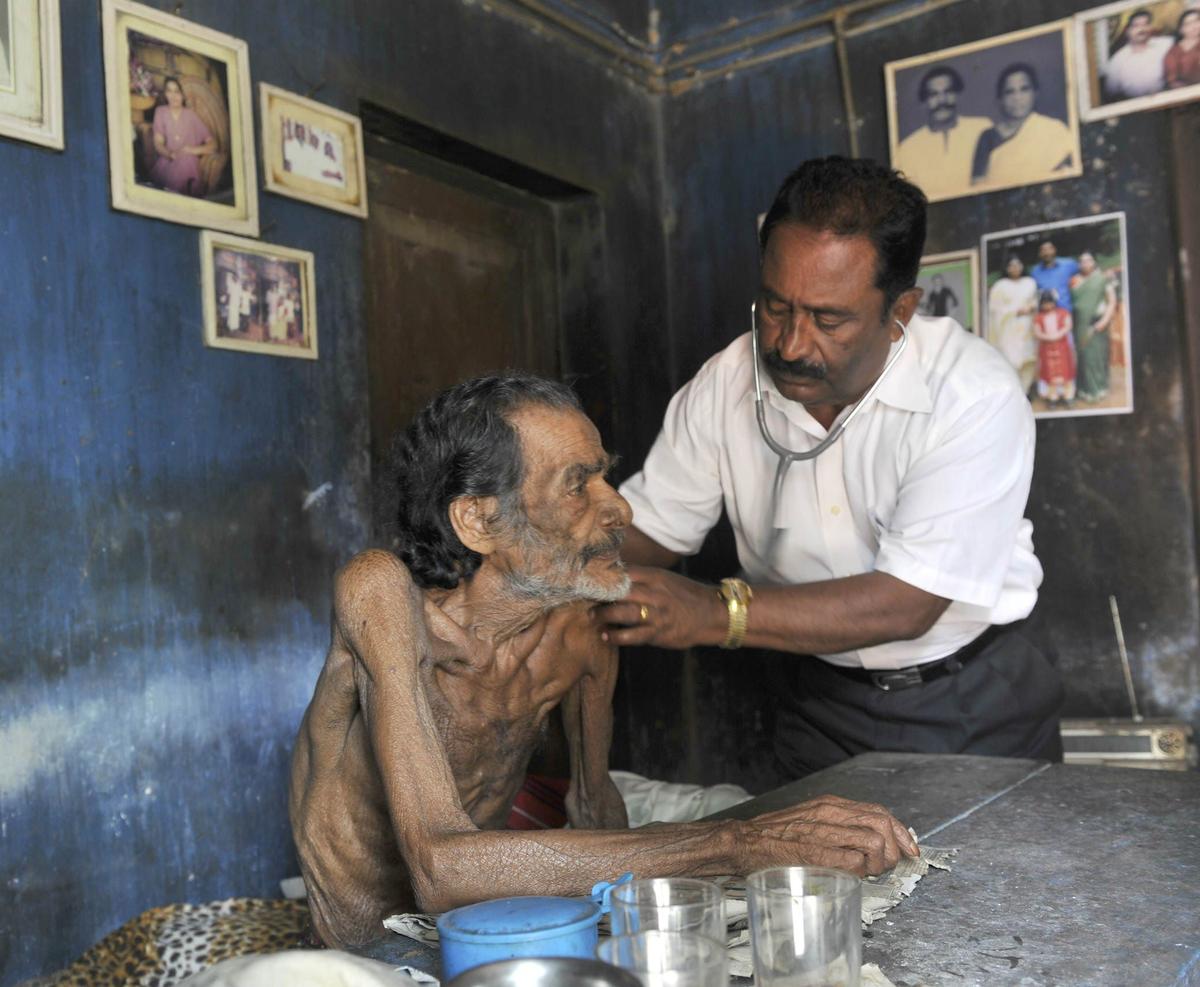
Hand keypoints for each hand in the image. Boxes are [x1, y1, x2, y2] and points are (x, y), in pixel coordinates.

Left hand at [598, 565, 724, 649]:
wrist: (712, 614)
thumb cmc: (685, 595)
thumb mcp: (665, 579)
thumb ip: (642, 577)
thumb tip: (613, 574)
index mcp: (655, 576)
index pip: (624, 572)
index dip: (604, 576)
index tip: (587, 579)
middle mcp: (654, 593)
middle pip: (620, 591)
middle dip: (599, 595)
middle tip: (583, 597)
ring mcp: (656, 614)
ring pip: (624, 613)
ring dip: (604, 615)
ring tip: (592, 616)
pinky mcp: (658, 633)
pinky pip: (633, 635)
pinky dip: (617, 636)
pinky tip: (606, 635)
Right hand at [743, 794, 918, 876]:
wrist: (744, 841)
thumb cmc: (776, 835)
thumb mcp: (811, 819)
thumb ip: (838, 826)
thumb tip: (869, 841)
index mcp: (830, 803)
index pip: (878, 811)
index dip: (900, 831)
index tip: (909, 848)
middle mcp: (829, 812)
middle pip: (881, 823)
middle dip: (894, 849)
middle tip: (889, 865)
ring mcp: (822, 831)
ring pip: (873, 841)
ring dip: (880, 862)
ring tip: (869, 872)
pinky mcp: (814, 852)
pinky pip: (853, 861)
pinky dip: (861, 871)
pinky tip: (853, 875)